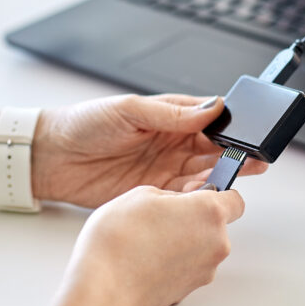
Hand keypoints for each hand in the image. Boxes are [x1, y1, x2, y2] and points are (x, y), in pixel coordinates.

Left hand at [33, 94, 266, 206]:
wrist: (52, 158)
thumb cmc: (85, 124)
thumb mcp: (129, 110)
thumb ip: (172, 113)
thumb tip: (212, 107)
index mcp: (170, 116)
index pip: (211, 121)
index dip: (231, 128)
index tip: (246, 136)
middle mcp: (173, 142)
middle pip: (214, 151)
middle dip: (234, 156)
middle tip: (252, 162)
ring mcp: (165, 169)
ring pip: (204, 176)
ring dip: (218, 179)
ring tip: (230, 181)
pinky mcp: (153, 193)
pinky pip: (183, 197)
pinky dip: (196, 198)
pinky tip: (203, 197)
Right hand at [60, 185, 244, 305]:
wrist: (102, 288)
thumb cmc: (118, 241)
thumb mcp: (142, 194)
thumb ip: (172, 195)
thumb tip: (178, 202)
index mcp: (209, 213)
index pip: (235, 200)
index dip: (218, 194)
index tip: (201, 194)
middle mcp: (215, 243)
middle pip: (216, 225)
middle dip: (194, 219)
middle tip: (162, 217)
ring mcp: (204, 271)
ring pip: (201, 248)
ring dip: (184, 242)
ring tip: (149, 240)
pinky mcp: (189, 291)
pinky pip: (188, 268)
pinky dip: (174, 263)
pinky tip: (148, 259)